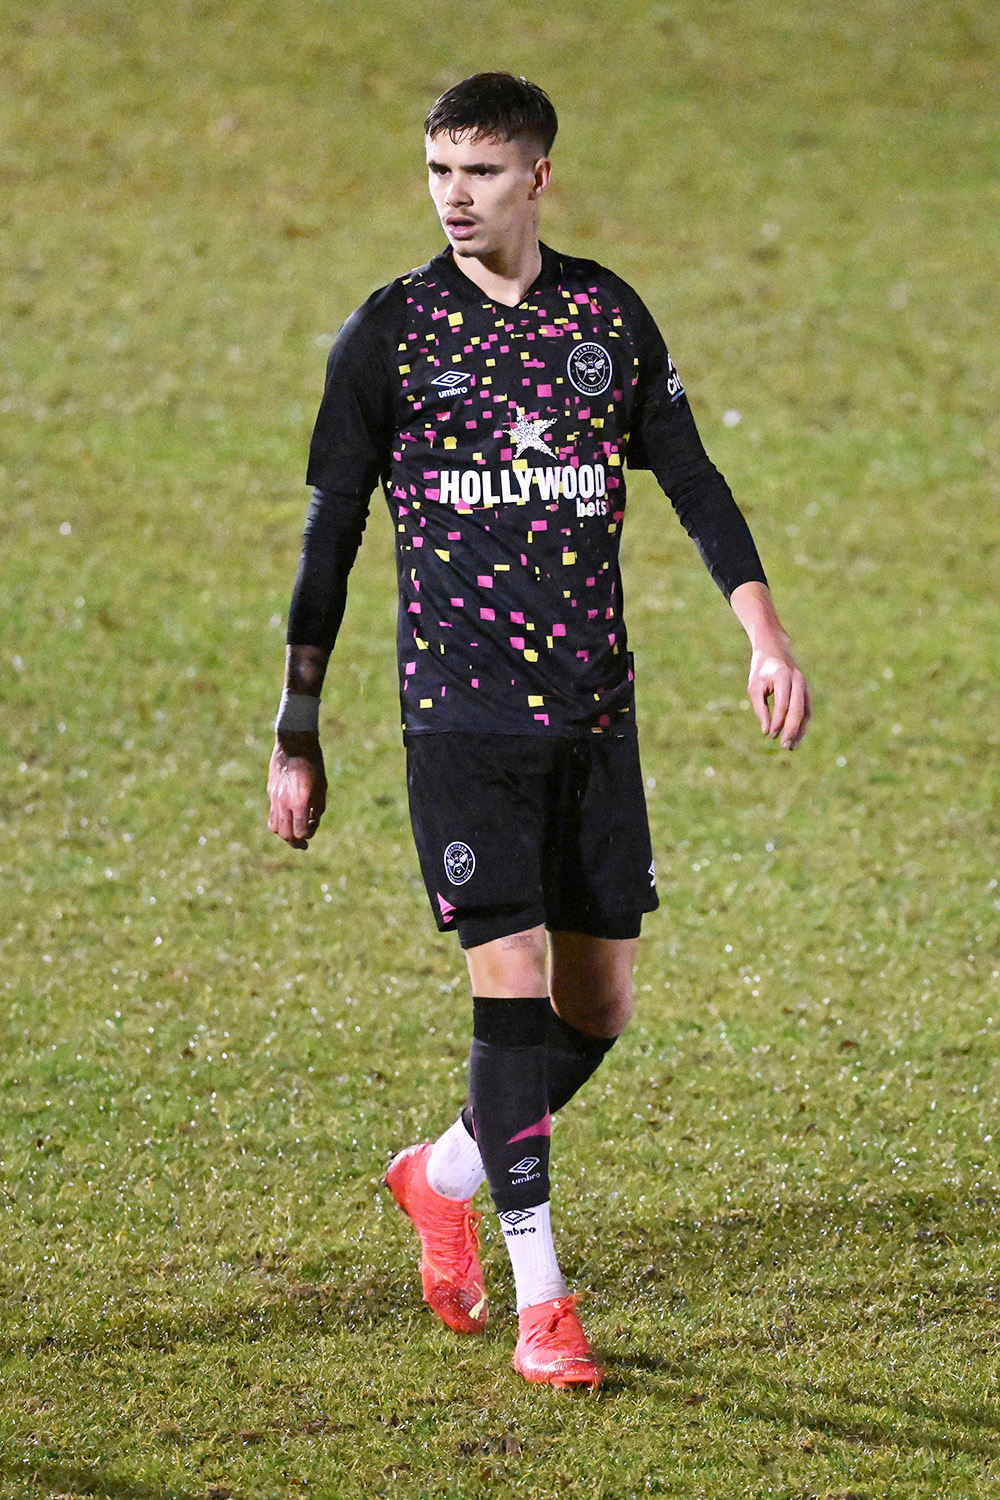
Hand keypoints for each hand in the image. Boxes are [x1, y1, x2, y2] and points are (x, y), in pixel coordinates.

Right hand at [267, 734, 326, 848]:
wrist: (294, 744)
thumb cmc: (313, 765)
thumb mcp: (322, 787)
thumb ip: (317, 809)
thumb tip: (310, 825)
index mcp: (301, 802)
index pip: (301, 832)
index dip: (308, 835)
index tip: (313, 828)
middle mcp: (285, 802)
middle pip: (286, 834)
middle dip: (295, 842)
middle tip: (303, 844)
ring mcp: (275, 798)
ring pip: (275, 828)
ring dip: (285, 834)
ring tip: (294, 832)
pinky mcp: (270, 793)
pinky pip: (271, 816)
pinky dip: (279, 823)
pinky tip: (288, 819)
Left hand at [747, 642, 810, 748]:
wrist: (775, 650)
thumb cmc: (761, 670)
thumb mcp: (755, 687)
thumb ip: (761, 708)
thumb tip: (767, 731)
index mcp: (783, 676)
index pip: (783, 704)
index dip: (777, 721)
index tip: (769, 735)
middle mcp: (798, 681)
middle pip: (798, 710)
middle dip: (791, 729)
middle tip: (784, 746)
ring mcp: (805, 686)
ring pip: (806, 712)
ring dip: (800, 731)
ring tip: (791, 746)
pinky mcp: (807, 692)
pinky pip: (808, 711)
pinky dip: (803, 725)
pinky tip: (796, 737)